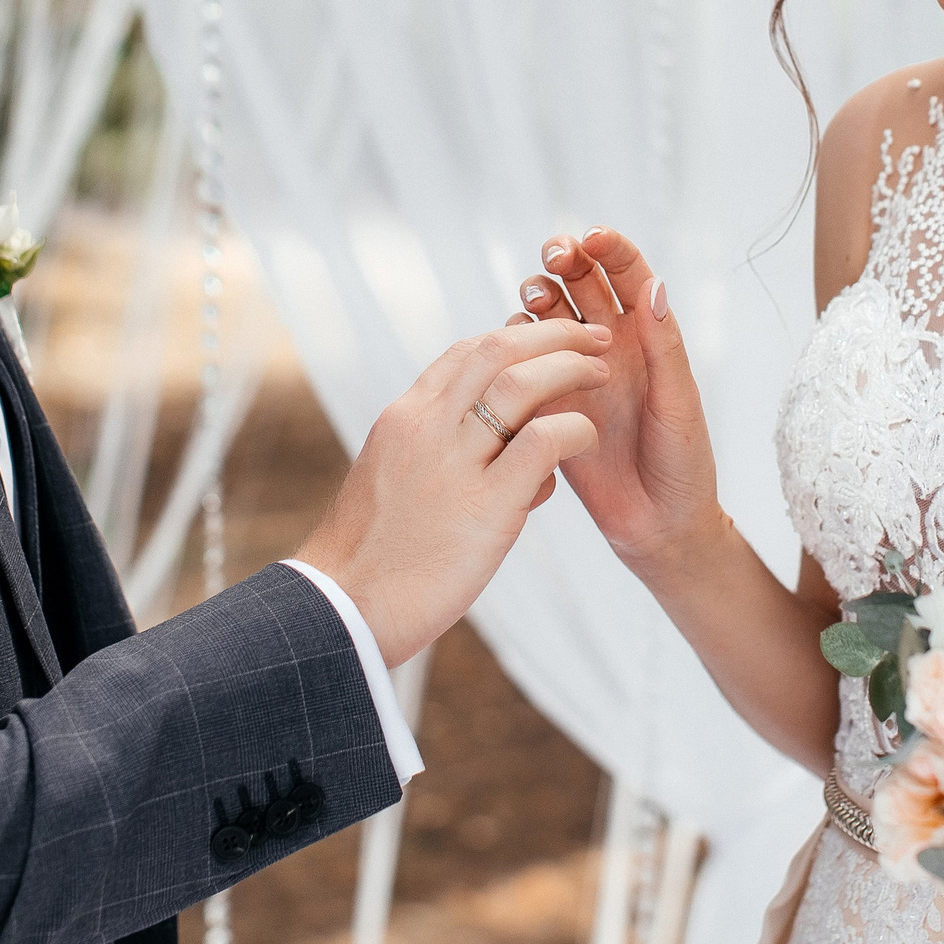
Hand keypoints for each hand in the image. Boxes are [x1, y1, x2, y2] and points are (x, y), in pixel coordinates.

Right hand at [295, 317, 608, 666]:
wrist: (343, 609)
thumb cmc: (372, 556)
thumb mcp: (394, 480)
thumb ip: (436, 451)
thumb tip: (490, 443)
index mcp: (404, 418)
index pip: (466, 351)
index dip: (517, 336)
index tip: (551, 340)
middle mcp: (426, 427)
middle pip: (499, 349)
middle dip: (554, 335)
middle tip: (593, 337)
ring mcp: (454, 464)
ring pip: (522, 383)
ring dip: (570, 369)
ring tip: (601, 375)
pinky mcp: (485, 507)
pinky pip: (542, 442)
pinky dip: (573, 428)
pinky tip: (587, 438)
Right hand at [512, 227, 720, 576]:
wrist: (658, 528)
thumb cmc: (683, 465)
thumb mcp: (678, 404)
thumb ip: (664, 348)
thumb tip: (654, 286)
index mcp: (647, 338)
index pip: (627, 276)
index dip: (611, 250)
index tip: (594, 238)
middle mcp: (610, 347)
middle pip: (580, 284)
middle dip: (565, 261)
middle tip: (554, 256)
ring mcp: (576, 374)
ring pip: (548, 318)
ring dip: (539, 297)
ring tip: (535, 297)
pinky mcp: (548, 404)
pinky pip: (523, 365)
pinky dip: (514, 344)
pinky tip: (513, 341)